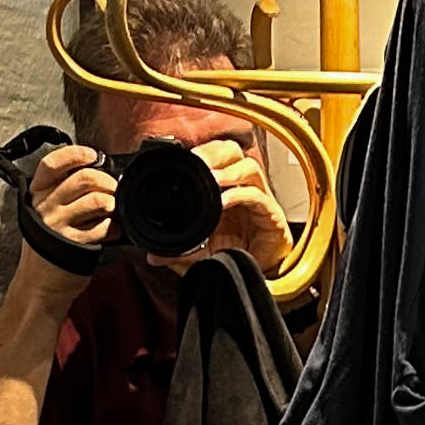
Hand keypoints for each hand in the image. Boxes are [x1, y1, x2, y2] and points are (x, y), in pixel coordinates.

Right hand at [19, 143, 115, 277]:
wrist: (39, 285)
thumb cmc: (48, 247)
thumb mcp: (45, 214)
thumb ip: (62, 193)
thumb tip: (96, 174)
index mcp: (37, 194)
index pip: (52, 163)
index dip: (75, 154)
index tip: (93, 156)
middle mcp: (45, 207)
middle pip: (83, 178)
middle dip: (107, 181)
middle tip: (113, 190)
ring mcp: (58, 225)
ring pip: (96, 200)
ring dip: (112, 203)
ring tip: (112, 211)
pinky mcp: (73, 243)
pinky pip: (102, 227)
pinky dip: (114, 227)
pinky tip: (112, 231)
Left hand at [155, 133, 295, 280]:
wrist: (260, 274)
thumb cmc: (235, 253)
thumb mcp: (200, 252)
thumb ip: (178, 252)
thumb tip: (152, 257)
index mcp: (225, 188)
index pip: (216, 155)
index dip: (204, 151)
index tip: (185, 157)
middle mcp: (242, 187)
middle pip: (233, 152)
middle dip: (214, 152)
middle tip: (198, 161)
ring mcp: (259, 199)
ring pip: (249, 167)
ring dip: (230, 171)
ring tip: (213, 178)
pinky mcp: (271, 215)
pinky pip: (258, 196)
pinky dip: (240, 194)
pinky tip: (225, 201)